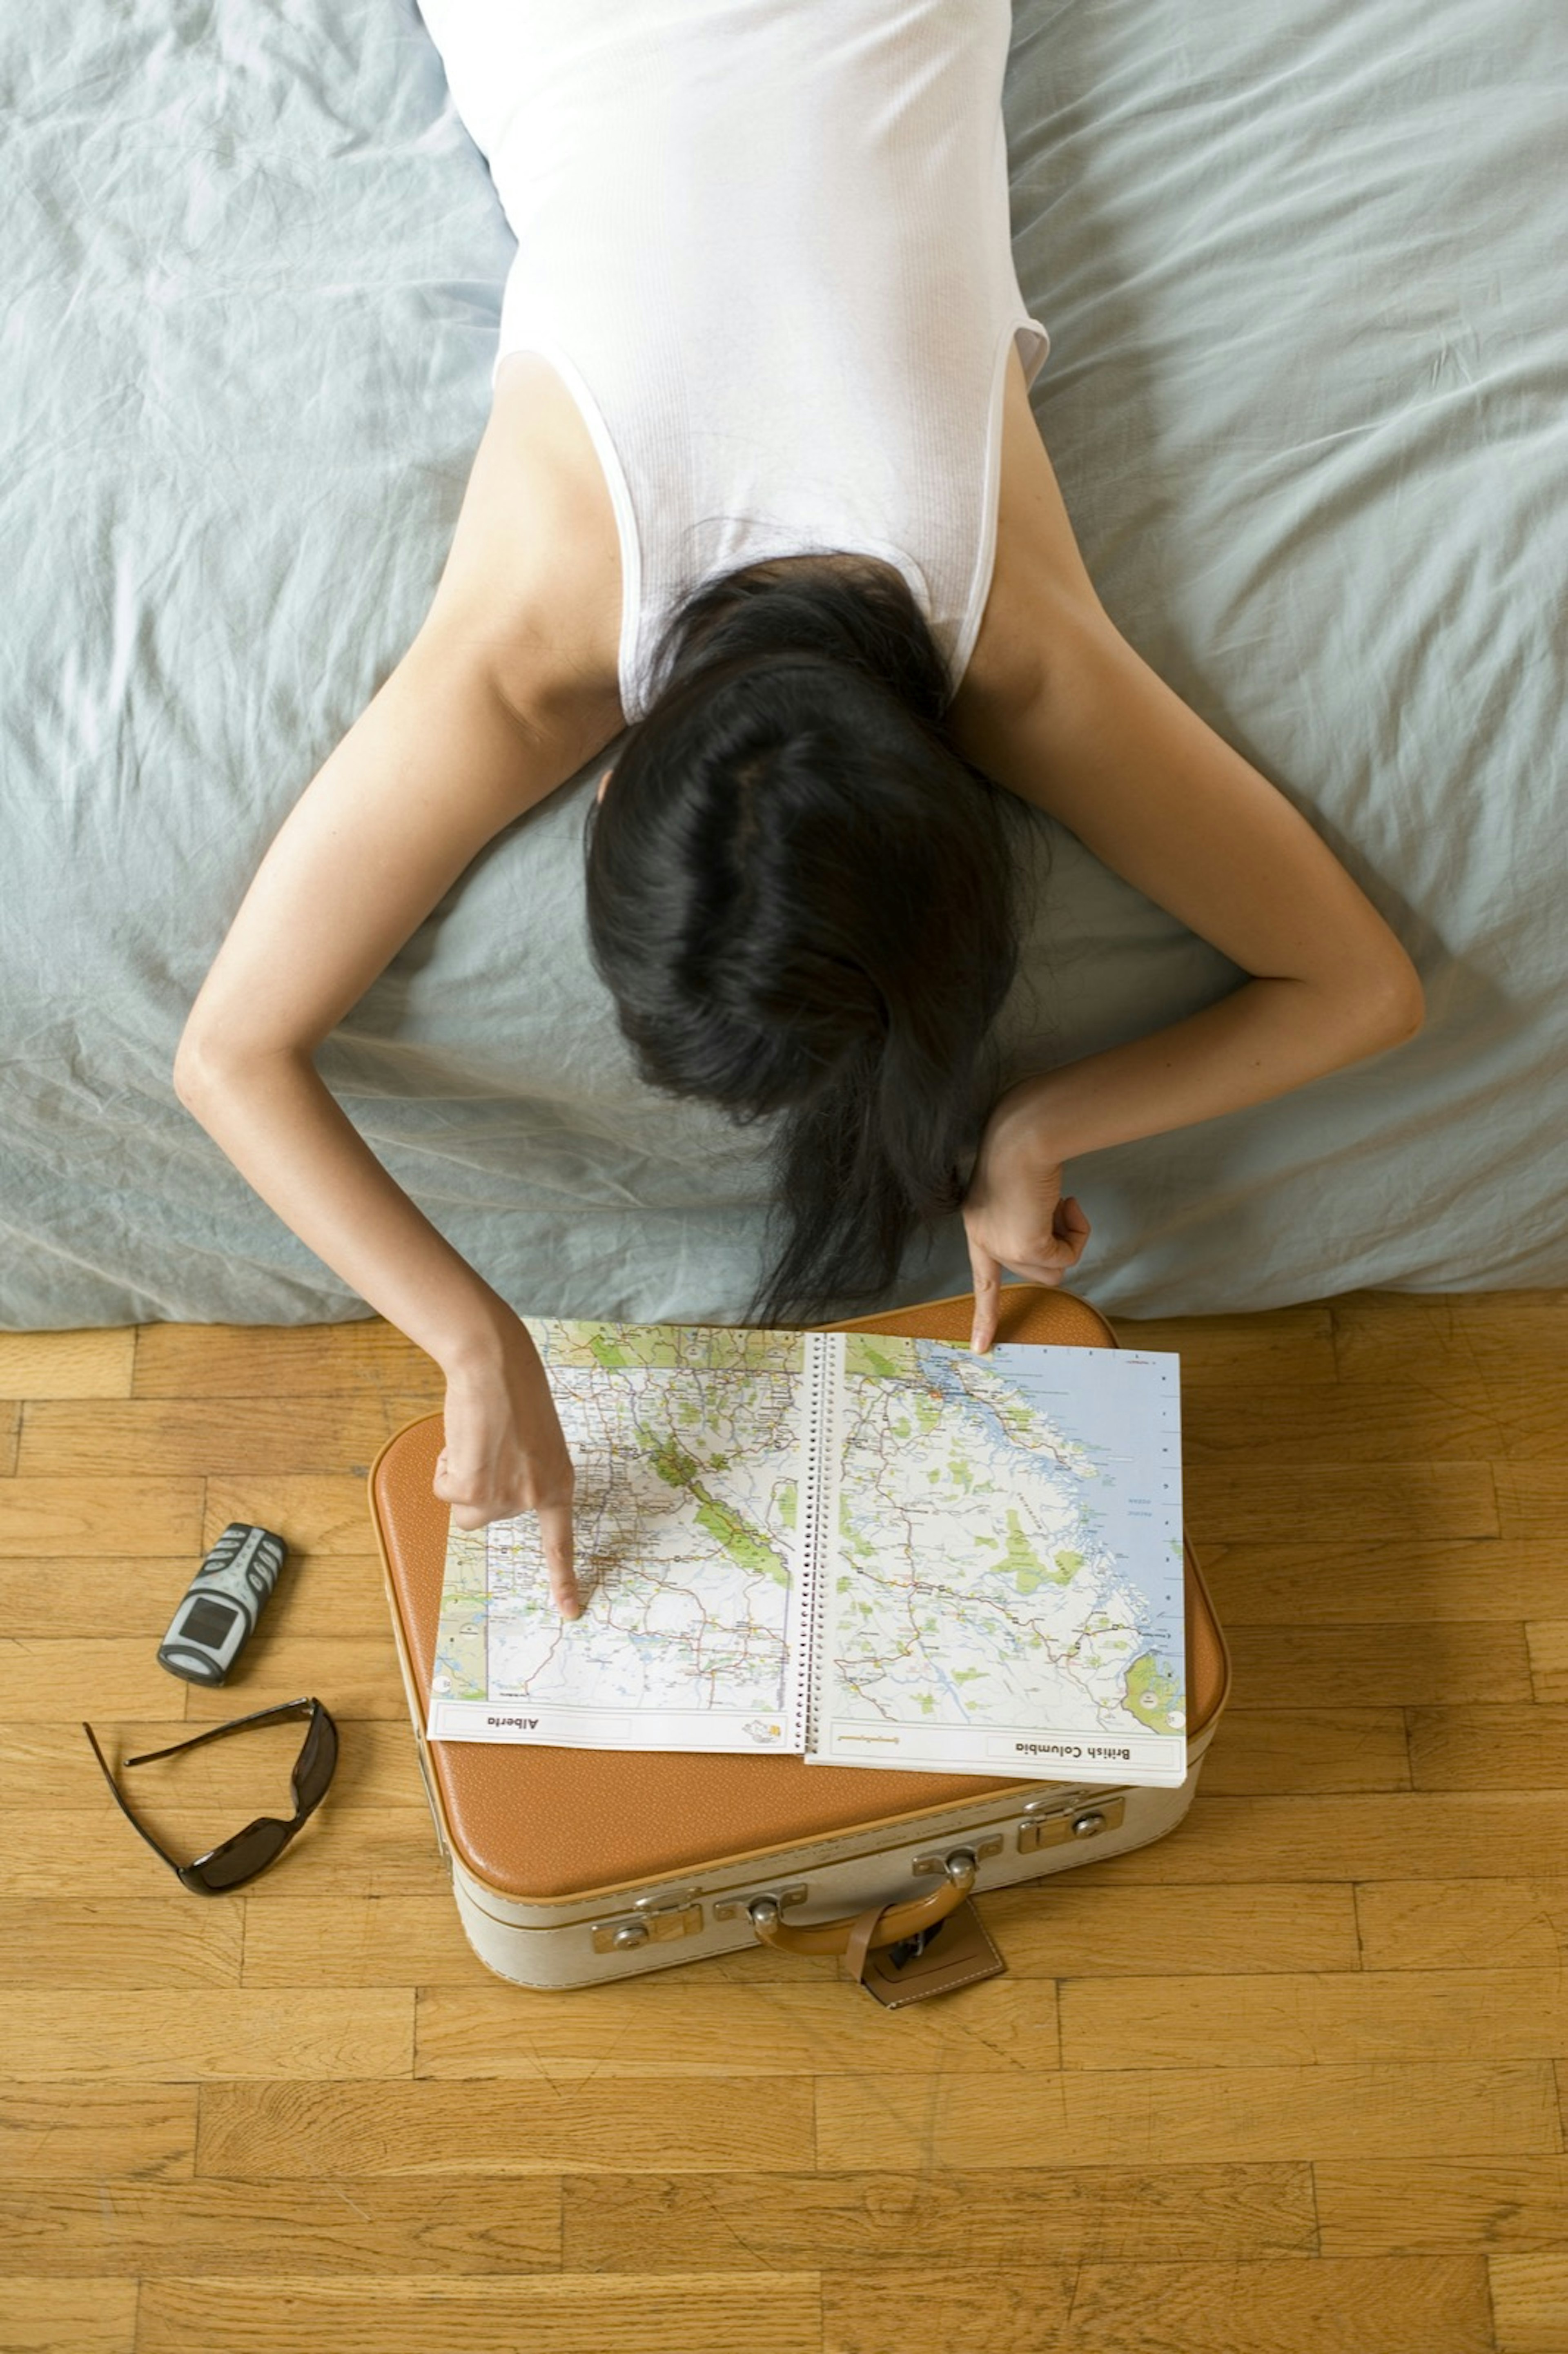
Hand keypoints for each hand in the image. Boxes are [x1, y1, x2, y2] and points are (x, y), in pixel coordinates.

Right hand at [433, 1313, 581, 1617]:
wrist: (494, 1365)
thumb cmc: (511, 1392)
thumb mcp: (533, 1441)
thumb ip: (522, 1475)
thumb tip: (486, 1495)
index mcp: (559, 1482)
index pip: (561, 1541)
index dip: (564, 1578)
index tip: (570, 1611)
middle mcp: (536, 1496)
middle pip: (486, 1517)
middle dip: (474, 1486)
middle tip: (484, 1443)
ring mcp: (506, 1498)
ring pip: (464, 1507)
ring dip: (457, 1476)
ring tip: (473, 1438)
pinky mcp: (475, 1490)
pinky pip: (446, 1491)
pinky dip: (445, 1466)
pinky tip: (462, 1438)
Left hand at [962, 1087, 1091, 1353]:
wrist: (1025, 1137)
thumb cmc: (1026, 1151)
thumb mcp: (1024, 1197)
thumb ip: (1032, 1225)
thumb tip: (1055, 1252)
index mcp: (978, 1228)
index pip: (981, 1280)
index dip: (983, 1315)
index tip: (980, 1348)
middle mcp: (984, 1241)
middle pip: (1036, 1271)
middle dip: (1058, 1243)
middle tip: (1057, 1206)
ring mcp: (1001, 1246)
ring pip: (1054, 1269)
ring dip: (1068, 1238)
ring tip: (1060, 1202)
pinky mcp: (1024, 1247)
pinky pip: (1066, 1258)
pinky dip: (1076, 1233)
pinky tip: (1066, 1202)